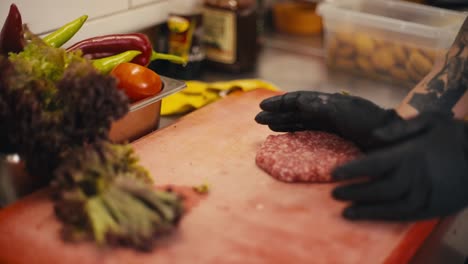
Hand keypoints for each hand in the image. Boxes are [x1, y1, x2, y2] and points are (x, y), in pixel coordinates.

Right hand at [255, 91, 400, 149]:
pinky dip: (295, 131)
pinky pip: (309, 131)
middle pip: (296, 110)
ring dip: (282, 123)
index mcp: (329, 102)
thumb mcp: (345, 112)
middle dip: (277, 113)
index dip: (280, 103)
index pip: (299, 99)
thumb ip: (322, 105)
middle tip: (257, 119)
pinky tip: (285, 134)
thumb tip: (299, 101)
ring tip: (265, 126)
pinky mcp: (334, 134)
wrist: (391, 139)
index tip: (262, 107)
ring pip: (300, 121)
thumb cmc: (371, 125)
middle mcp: (327, 110)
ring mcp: (330, 122)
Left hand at [332, 112, 467, 220]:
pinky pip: (407, 216)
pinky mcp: (434, 208)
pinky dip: (387, 218)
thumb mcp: (432, 119)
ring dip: (367, 210)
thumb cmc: (455, 135)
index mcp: (412, 153)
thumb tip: (375, 135)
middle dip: (355, 191)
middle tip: (333, 194)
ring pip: (391, 206)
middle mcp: (416, 176)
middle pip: (379, 187)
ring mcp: (426, 194)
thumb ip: (401, 126)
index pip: (375, 163)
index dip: (353, 169)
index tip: (334, 173)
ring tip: (346, 213)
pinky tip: (371, 217)